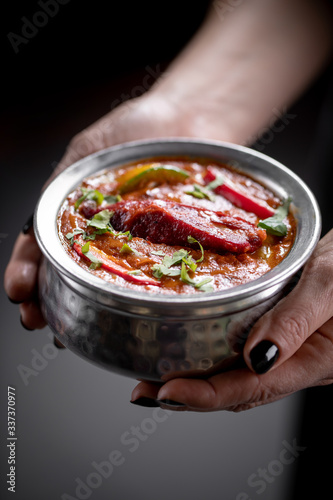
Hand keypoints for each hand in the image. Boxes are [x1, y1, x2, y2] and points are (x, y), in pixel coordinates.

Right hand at [3, 94, 186, 329]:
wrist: (190, 119)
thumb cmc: (137, 130)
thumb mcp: (88, 152)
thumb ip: (66, 183)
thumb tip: (38, 223)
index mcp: (78, 215)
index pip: (41, 246)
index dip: (26, 270)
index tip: (21, 289)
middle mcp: (105, 236)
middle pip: (67, 273)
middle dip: (47, 299)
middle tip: (36, 318)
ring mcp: (137, 246)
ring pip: (106, 283)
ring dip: (82, 308)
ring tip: (67, 329)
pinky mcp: (169, 249)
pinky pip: (154, 277)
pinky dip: (137, 299)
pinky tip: (126, 314)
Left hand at [131, 229, 332, 411]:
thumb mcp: (331, 285)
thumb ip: (296, 321)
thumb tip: (254, 358)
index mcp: (313, 360)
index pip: (251, 388)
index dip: (205, 397)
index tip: (165, 392)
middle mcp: (295, 362)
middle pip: (236, 390)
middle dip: (189, 395)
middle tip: (145, 391)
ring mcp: (287, 351)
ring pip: (237, 376)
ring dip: (196, 379)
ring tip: (156, 376)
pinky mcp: (280, 333)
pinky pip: (242, 352)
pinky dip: (211, 355)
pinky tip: (190, 345)